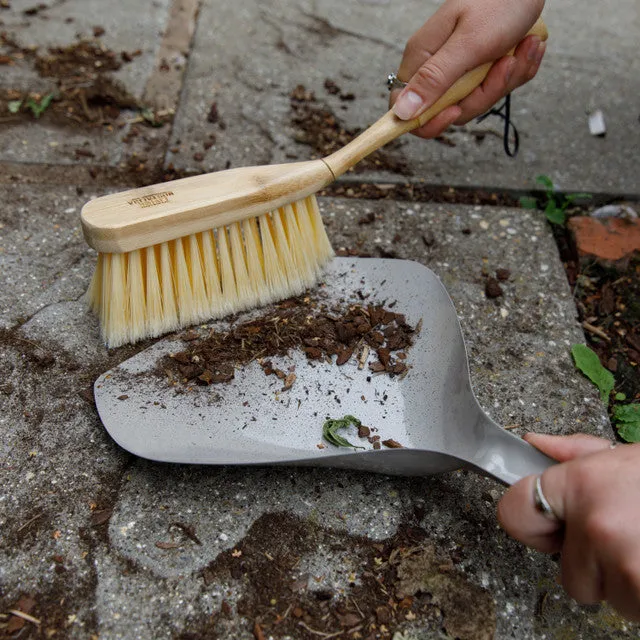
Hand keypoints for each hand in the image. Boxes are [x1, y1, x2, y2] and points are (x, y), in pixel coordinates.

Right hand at [390, 0, 545, 137]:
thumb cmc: (498, 2)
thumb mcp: (468, 44)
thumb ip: (434, 79)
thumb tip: (401, 113)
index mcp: (422, 59)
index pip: (406, 109)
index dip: (427, 121)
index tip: (454, 111)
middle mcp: (437, 67)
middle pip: (450, 110)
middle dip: (485, 94)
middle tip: (505, 63)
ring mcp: (461, 69)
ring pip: (477, 101)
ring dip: (507, 79)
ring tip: (523, 46)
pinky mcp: (482, 68)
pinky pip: (496, 88)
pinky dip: (517, 71)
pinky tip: (527, 46)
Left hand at [498, 433, 639, 620]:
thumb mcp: (627, 458)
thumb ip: (577, 453)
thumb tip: (535, 443)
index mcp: (582, 484)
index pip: (513, 512)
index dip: (531, 522)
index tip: (549, 525)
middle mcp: (596, 525)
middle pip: (566, 572)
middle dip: (592, 563)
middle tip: (626, 537)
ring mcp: (624, 566)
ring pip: (604, 594)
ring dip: (625, 580)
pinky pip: (631, 610)